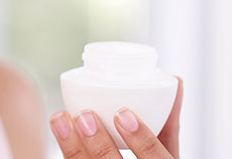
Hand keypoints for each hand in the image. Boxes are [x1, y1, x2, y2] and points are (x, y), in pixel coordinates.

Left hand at [49, 76, 183, 157]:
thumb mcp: (168, 156)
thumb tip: (174, 82)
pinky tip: (57, 137)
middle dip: (99, 145)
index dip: (143, 141)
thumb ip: (168, 126)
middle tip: (85, 115)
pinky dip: (67, 156)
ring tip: (60, 119)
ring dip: (71, 148)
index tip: (124, 114)